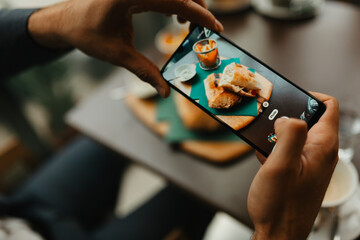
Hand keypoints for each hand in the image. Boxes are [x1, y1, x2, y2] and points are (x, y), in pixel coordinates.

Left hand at [28, 0, 223, 96]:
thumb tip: (164, 91)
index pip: (176, 1)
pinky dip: (173, 3)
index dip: (200, 15)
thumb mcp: (117, 54)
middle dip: (197, 8)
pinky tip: (173, 16)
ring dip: (186, 5)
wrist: (66, 20)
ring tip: (187, 25)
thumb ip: (144, 71)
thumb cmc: (87, 34)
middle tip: (204, 29)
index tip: (215, 28)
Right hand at [248, 92, 338, 239]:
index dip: (308, 96)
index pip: (327, 106)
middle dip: (285, 116)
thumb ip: (289, 135)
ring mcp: (310, 162)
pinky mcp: (299, 171)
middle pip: (308, 118)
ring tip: (261, 142)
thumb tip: (288, 118)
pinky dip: (274, 149)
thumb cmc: (280, 205)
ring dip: (276, 134)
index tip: (286, 99)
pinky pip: (288, 150)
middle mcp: (320, 152)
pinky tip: (263, 158)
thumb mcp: (281, 165)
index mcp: (322, 146)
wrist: (278, 233)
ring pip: (295, 135)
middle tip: (266, 121)